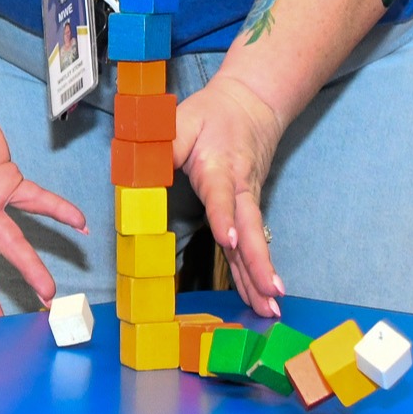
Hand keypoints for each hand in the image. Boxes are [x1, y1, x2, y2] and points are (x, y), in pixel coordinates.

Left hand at [174, 75, 285, 318]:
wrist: (252, 105)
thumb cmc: (213, 115)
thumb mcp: (183, 120)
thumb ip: (164, 146)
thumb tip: (139, 170)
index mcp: (220, 168)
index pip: (223, 197)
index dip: (225, 219)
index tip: (229, 241)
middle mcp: (240, 190)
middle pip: (250, 229)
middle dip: (259, 263)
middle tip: (271, 293)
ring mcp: (249, 202)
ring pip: (255, 242)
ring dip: (263, 276)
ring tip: (273, 309)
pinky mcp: (250, 211)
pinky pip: (253, 244)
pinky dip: (259, 272)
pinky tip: (265, 298)